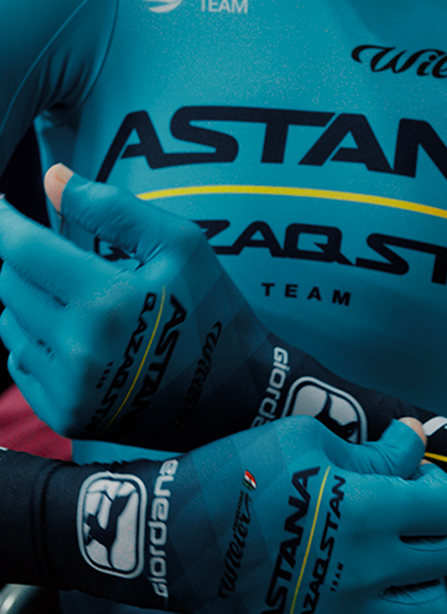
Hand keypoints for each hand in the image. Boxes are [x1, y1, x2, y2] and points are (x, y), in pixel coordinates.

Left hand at [0, 165, 263, 447]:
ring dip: (31, 302)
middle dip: (29, 261)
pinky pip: (20, 365)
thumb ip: (113, 208)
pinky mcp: (67, 417)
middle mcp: (79, 353)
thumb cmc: (214, 314)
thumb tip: (51, 178)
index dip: (3, 219)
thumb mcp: (182, 246)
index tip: (0, 203)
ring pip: (9, 325)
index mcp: (107, 303)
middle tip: (69, 260)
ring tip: (79, 302)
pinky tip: (77, 340)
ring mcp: (70, 392)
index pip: (22, 249)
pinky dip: (36, 342)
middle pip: (10, 285)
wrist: (236, 396)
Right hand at [61, 417, 446, 613]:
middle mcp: (367, 570)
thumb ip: (371, 449)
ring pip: (431, 611)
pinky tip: (365, 584)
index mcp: (367, 511)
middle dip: (430, 524)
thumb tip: (415, 438)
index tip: (410, 474)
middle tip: (400, 508)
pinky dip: (392, 613)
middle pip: (445, 555)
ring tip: (394, 556)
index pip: (444, 505)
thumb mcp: (303, 441)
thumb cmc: (236, 476)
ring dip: (423, 578)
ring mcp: (347, 613)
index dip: (433, 483)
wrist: (175, 538)